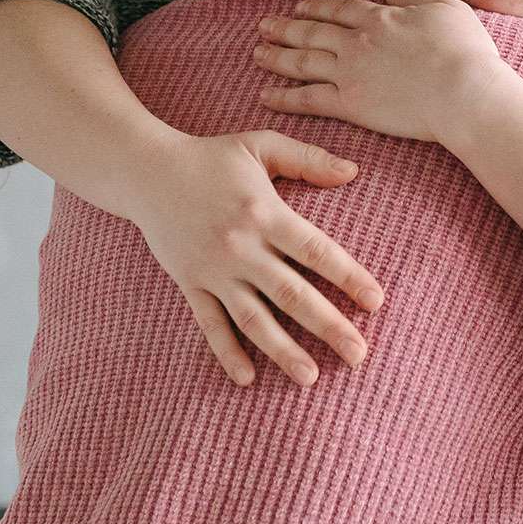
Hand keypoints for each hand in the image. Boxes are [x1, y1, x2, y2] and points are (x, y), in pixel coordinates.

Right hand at [120, 128, 384, 388]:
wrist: (146, 171)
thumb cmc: (211, 156)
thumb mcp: (261, 144)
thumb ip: (309, 159)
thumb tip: (354, 171)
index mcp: (265, 213)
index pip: (316, 251)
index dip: (349, 277)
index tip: (376, 302)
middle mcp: (241, 247)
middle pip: (292, 294)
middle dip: (329, 325)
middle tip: (359, 354)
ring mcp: (214, 270)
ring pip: (254, 319)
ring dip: (284, 351)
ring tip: (312, 377)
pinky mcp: (190, 284)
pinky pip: (210, 324)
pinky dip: (227, 352)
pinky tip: (247, 378)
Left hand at [254, 0, 506, 143]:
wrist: (463, 91)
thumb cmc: (465, 50)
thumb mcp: (447, 8)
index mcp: (380, 17)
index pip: (340, 9)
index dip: (318, 7)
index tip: (300, 7)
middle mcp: (357, 41)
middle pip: (312, 32)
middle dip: (285, 27)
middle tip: (264, 25)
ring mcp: (350, 73)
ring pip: (302, 62)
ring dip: (277, 56)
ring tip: (256, 53)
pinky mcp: (350, 105)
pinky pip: (308, 99)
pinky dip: (284, 96)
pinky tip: (266, 95)